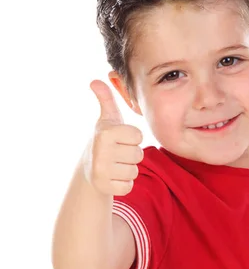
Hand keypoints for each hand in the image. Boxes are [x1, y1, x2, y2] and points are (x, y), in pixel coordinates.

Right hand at [83, 80, 143, 195]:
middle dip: (131, 155)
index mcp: (106, 132)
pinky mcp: (104, 187)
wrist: (88, 169)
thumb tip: (95, 81)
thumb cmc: (105, 140)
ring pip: (134, 171)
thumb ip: (106, 99)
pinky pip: (128, 186)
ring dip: (128, 169)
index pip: (138, 137)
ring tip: (114, 164)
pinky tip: (113, 177)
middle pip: (138, 155)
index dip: (132, 139)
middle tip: (117, 153)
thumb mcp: (107, 119)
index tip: (120, 139)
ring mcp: (102, 170)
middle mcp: (102, 151)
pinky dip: (124, 184)